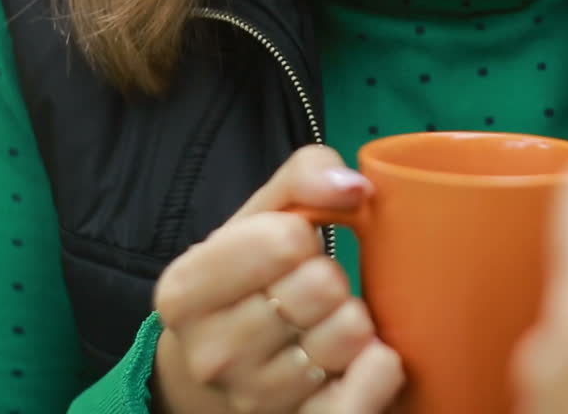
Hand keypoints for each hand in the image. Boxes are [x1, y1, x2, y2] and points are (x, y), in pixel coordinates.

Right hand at [152, 145, 404, 413]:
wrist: (217, 372)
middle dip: (330, 278)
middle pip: (322, 287)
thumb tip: (354, 187)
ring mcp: (256, 399)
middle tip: (310, 290)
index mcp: (185, 291)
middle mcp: (212, 353)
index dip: (303, 235)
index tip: (290, 250)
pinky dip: (381, 367)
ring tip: (323, 325)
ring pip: (350, 335)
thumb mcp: (258, 217)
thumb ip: (304, 177)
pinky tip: (366, 357)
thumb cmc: (244, 280)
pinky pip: (369, 390)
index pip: (285, 241)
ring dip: (352, 321)